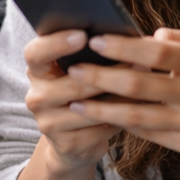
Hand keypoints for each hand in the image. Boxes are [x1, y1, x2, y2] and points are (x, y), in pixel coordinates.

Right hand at [23, 30, 124, 172]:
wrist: (75, 142)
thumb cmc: (84, 95)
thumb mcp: (80, 73)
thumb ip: (91, 54)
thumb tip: (124, 35)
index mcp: (37, 71)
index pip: (35, 53)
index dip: (57, 43)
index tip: (83, 35)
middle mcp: (36, 96)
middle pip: (71, 82)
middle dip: (107, 72)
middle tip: (137, 60)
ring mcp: (48, 123)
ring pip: (88, 107)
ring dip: (119, 96)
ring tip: (144, 85)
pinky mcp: (65, 144)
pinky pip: (97, 128)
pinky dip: (119, 119)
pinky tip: (137, 111)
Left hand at [66, 29, 179, 168]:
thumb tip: (147, 35)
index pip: (156, 52)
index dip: (123, 47)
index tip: (95, 40)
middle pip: (140, 84)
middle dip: (101, 77)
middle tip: (73, 71)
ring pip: (138, 116)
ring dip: (103, 109)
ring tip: (76, 102)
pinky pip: (148, 134)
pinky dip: (123, 125)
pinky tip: (104, 117)